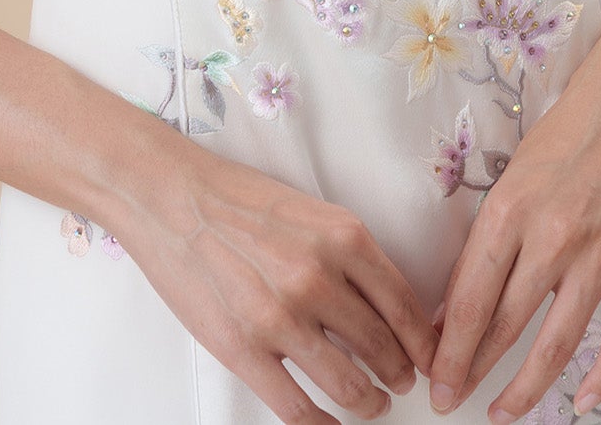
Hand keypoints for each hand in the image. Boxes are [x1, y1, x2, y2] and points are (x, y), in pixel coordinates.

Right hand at [114, 141, 440, 422]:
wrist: (170, 197)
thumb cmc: (236, 198)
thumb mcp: (309, 211)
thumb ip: (347, 254)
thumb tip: (383, 303)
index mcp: (343, 237)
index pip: (405, 305)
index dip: (424, 342)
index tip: (430, 357)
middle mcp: (319, 277)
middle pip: (383, 348)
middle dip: (400, 374)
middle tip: (401, 383)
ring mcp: (281, 317)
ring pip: (348, 384)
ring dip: (368, 402)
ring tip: (372, 403)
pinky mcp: (243, 349)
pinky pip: (297, 408)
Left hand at [425, 37, 600, 420]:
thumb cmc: (565, 136)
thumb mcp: (510, 178)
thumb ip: (488, 240)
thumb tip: (454, 304)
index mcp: (511, 210)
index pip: (469, 297)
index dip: (448, 347)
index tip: (433, 377)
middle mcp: (552, 237)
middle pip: (504, 326)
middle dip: (471, 371)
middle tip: (450, 399)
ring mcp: (600, 256)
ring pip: (556, 344)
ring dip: (525, 388)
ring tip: (502, 412)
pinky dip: (600, 378)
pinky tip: (578, 401)